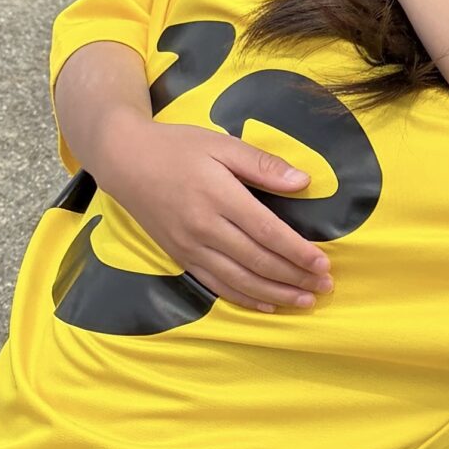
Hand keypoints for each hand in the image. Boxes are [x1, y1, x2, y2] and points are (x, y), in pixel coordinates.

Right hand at [94, 115, 331, 311]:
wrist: (124, 160)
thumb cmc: (178, 148)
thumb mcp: (221, 144)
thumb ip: (262, 165)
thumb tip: (303, 182)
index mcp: (219, 196)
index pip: (267, 232)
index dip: (298, 252)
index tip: (323, 264)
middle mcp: (204, 227)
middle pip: (257, 260)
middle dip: (294, 277)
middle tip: (324, 286)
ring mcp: (189, 246)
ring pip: (238, 279)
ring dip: (275, 294)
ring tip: (304, 301)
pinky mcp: (179, 257)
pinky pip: (215, 285)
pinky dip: (243, 297)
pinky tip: (267, 304)